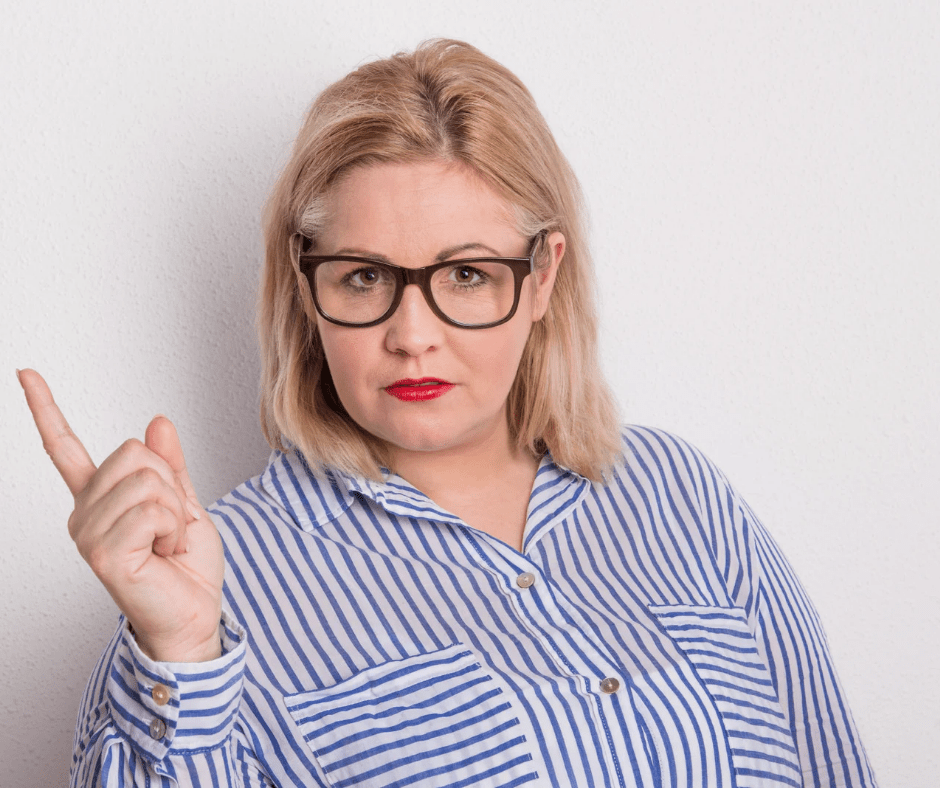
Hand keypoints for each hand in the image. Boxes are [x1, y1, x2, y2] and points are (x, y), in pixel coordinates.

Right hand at [18, 368, 224, 662]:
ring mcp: (88, 534)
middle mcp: (84, 514)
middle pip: (135, 453)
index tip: (24, 373)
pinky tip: (162, 552)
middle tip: (169, 525)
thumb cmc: (187, 568)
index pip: (65, 447)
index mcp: (100, 499)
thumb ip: (170, 465)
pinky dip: (172, 527)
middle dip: (170, 485)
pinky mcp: (102, 553)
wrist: (196, 614)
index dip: (45, 408)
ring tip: (165, 542)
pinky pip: (152, 509)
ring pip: (148, 480)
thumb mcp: (185, 504)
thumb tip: (158, 422)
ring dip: (174, 511)